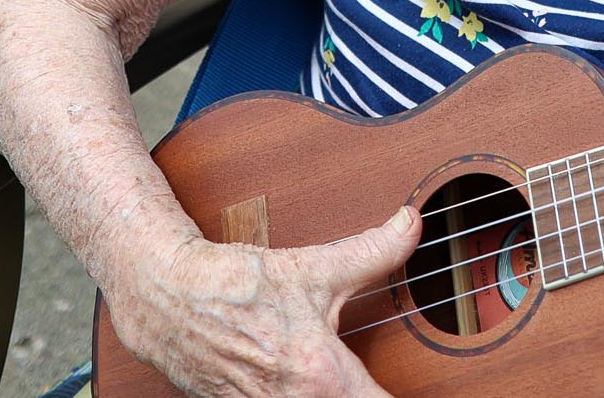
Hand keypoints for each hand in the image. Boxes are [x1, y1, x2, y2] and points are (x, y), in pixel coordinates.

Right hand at [106, 205, 420, 396]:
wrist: (167, 300)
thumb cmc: (237, 286)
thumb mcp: (313, 266)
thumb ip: (373, 251)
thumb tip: (413, 223)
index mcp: (319, 377)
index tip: (436, 393)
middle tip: (390, 382)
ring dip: (345, 396)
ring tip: (360, 380)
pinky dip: (313, 396)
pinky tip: (315, 382)